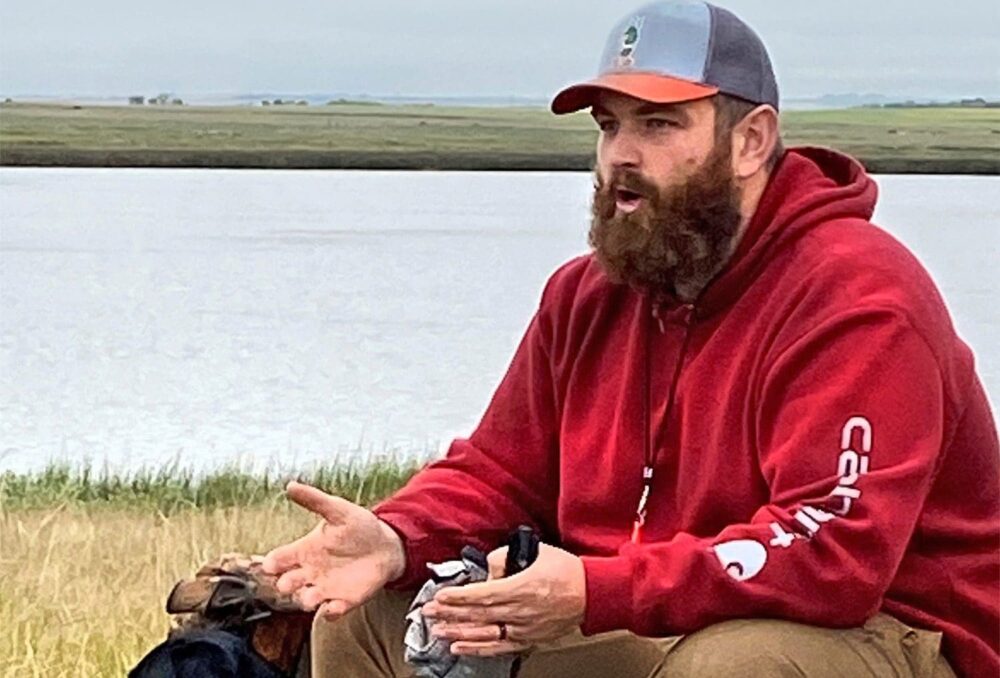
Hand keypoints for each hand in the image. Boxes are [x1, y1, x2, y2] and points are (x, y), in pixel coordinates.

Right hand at [261, 481, 405, 620]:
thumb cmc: (358, 526)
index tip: (271, 564)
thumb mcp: (338, 510)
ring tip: (312, 596)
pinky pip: (332, 611)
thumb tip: (290, 485)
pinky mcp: (344, 599)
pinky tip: (334, 607)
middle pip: (287, 583)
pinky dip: (330, 612)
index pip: (279, 559)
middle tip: (289, 581)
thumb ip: (314, 500)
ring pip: (306, 600)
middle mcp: (310, 571)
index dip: (272, 563)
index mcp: (304, 550)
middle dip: (285, 584)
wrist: (386, 545)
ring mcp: (325, 587)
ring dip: (306, 600)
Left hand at [422, 543, 585, 656]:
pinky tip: (460, 647)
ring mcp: (525, 629)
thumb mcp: (538, 552)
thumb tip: (488, 566)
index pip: (483, 594)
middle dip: (450, 613)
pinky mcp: (529, 639)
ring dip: (458, 632)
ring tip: (438, 630)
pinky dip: (478, 649)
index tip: (440, 596)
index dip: (459, 596)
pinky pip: (499, 648)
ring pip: (485, 634)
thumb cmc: (568, 572)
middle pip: (479, 615)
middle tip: (429, 612)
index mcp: (523, 587)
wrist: (593, 593)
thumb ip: (507, 557)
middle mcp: (522, 611)